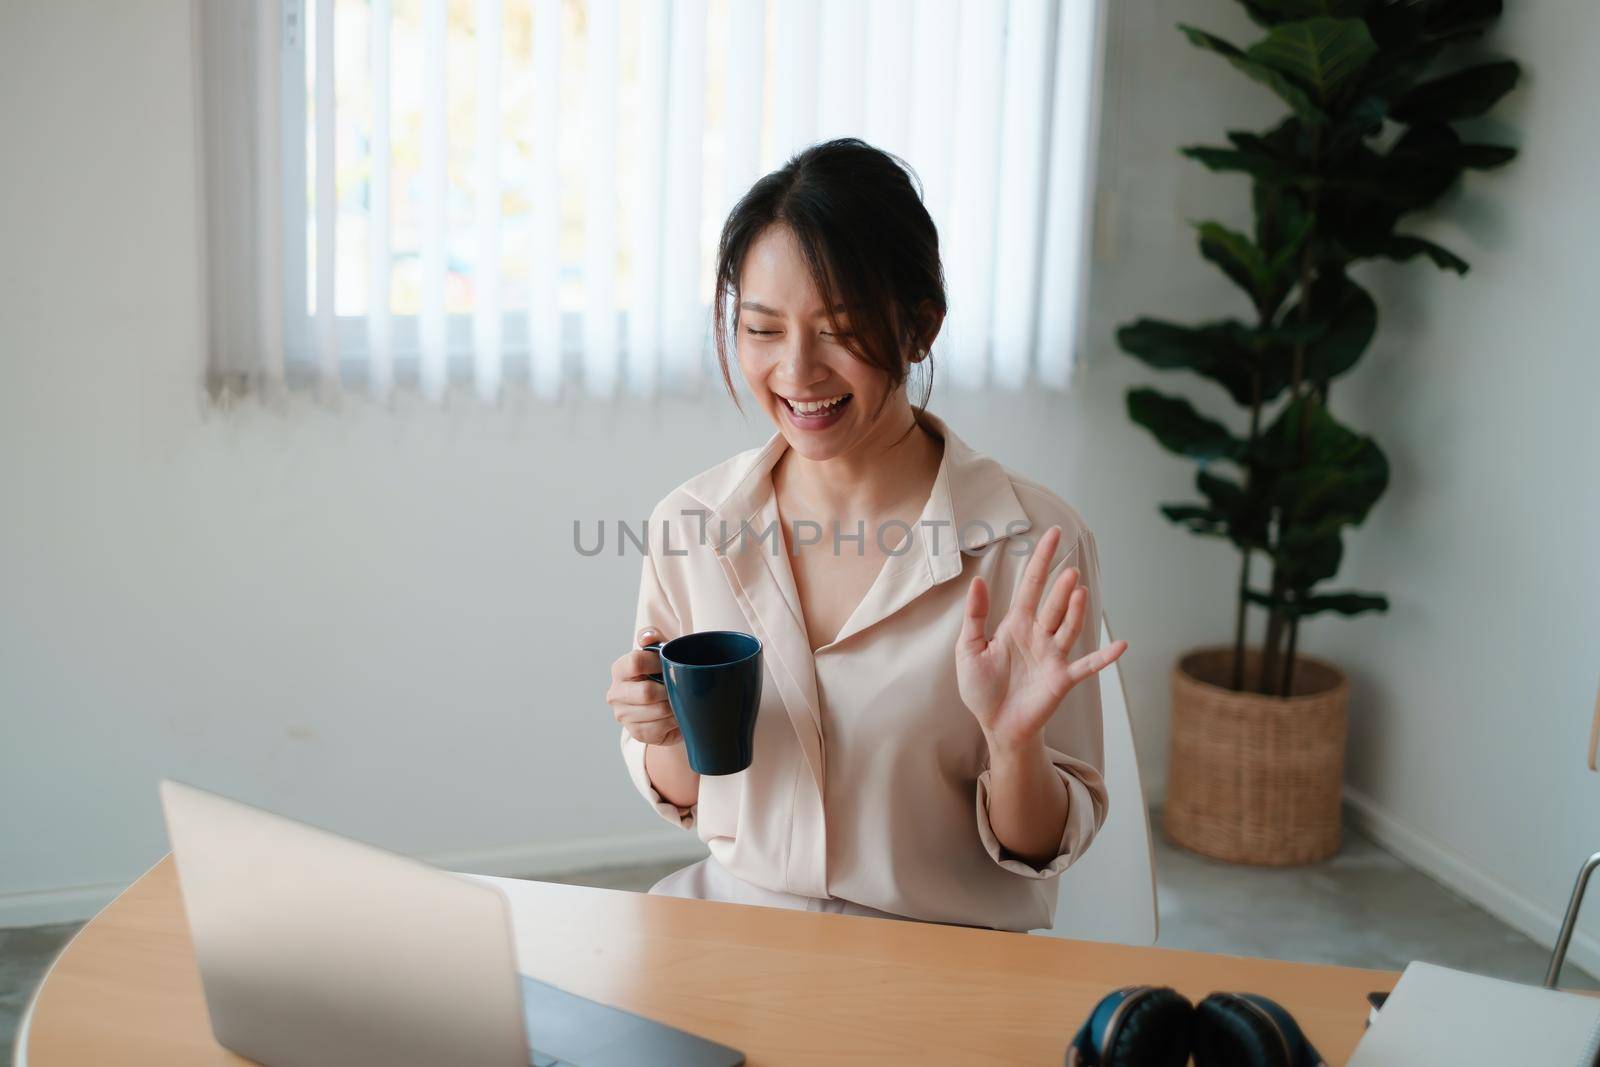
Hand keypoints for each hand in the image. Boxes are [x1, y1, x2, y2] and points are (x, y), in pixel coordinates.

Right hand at [607, 627, 681, 745]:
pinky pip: (661, 728)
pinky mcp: (636, 733)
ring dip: (674, 706)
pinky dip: (673, 721)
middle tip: (678, 687)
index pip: (635, 662)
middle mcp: (616, 693)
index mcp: (619, 669)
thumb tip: (648, 637)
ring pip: (658, 711)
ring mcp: (624, 715)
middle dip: (668, 690)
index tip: (670, 665)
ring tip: (678, 700)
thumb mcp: (660, 653)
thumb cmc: (663, 674)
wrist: (665, 705)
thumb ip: (653, 639)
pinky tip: (675, 715)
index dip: (658, 663)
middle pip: (647, 692)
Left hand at [956, 526, 1127, 753]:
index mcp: (1016, 624)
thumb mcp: (969, 648)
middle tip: (1069, 570)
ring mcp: (1053, 656)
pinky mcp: (1063, 679)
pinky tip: (1121, 645)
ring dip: (1075, 610)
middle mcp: (1039, 635)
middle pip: (1053, 604)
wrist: (995, 724)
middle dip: (1061, 587)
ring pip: (1068, 627)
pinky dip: (1104, 657)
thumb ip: (975, 616)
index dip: (1041, 560)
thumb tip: (977, 581)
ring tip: (1078, 591)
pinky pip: (1087, 665)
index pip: (1032, 585)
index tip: (1052, 534)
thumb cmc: (981, 687)